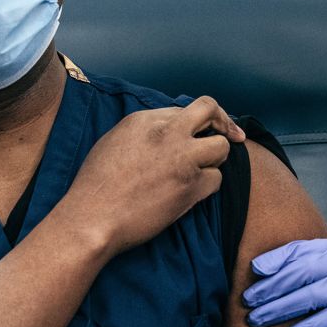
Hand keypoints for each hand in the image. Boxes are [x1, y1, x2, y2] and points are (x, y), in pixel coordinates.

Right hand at [61, 96, 244, 254]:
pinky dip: (207, 187)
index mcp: (146, 119)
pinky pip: (216, 180)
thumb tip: (169, 129)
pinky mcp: (190, 186)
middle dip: (224, 123)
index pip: (186, 109)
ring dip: (215, 160)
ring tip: (199, 172)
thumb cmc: (97, 186)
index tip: (205, 130)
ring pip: (221, 147)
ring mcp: (182, 158)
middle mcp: (168, 133)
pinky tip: (191, 194)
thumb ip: (146, 130)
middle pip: (211, 110)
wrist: (92, 217)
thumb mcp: (115, 141)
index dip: (197, 122)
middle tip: (233, 135)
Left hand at [243, 236, 326, 326]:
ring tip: (255, 319)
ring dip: (276, 309)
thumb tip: (315, 274)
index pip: (306, 249)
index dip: (277, 260)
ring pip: (303, 296)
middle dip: (269, 285)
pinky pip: (319, 321)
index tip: (257, 269)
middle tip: (248, 297)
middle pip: (298, 271)